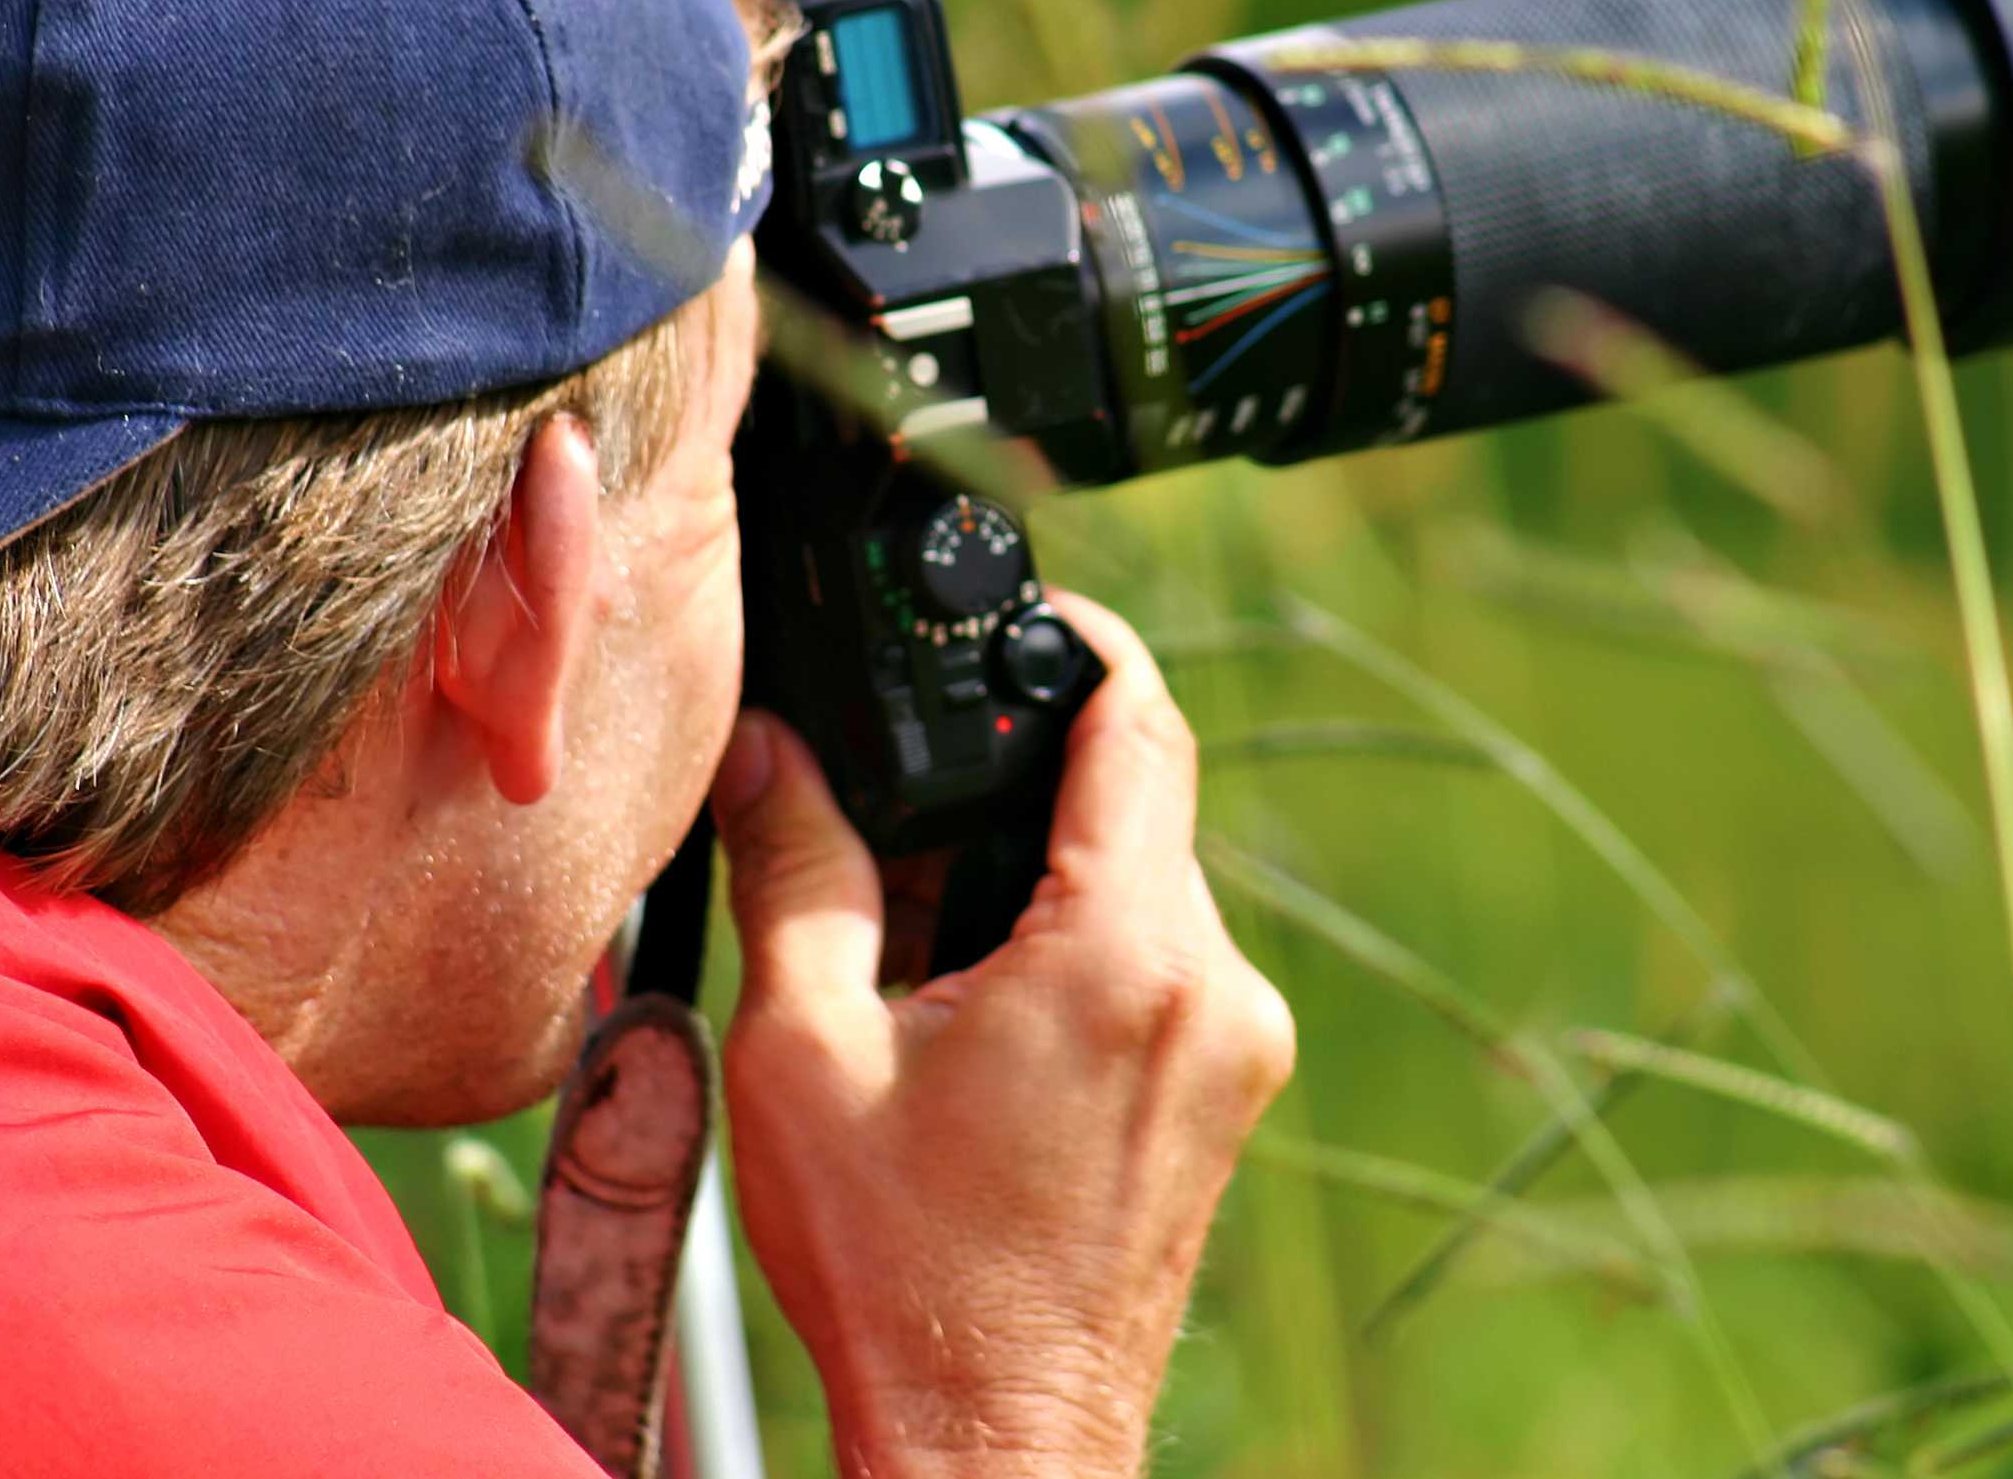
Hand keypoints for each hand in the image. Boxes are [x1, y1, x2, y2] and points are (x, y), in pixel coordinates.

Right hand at [710, 591, 1294, 1477]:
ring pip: (1151, 881)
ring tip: (931, 946)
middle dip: (1026, 784)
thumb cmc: (902, 1271)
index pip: (1136, 719)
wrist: (996, 1432)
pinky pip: (1167, 959)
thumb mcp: (807, 1051)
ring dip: (1050, 873)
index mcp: (1120, 954)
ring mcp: (1238, 1045)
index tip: (1024, 615)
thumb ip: (797, 871)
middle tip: (912, 824)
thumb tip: (775, 753)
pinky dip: (1085, 945)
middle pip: (1140, 799)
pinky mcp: (1232, 1092)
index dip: (1077, 640)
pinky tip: (985, 1011)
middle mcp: (1211, 986)